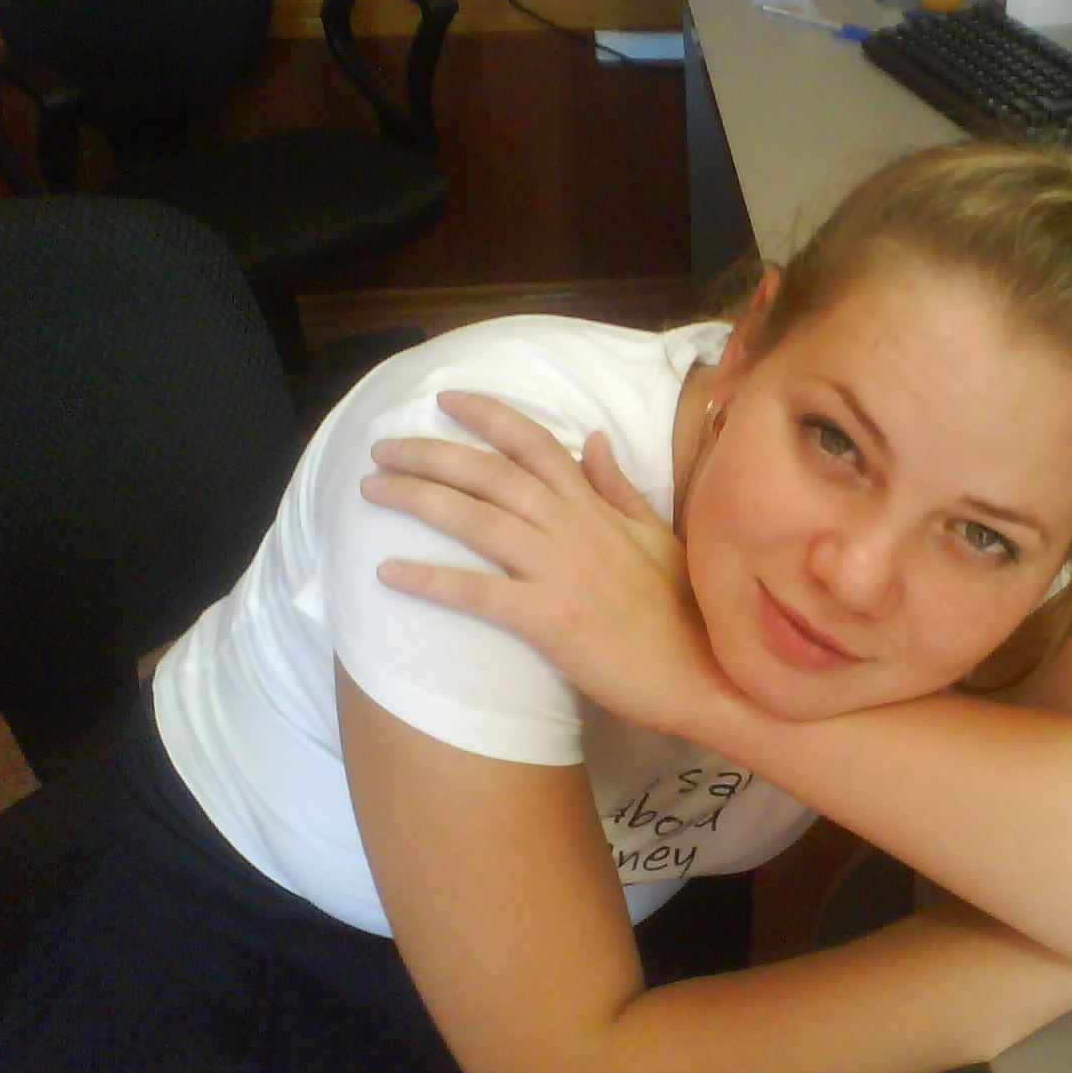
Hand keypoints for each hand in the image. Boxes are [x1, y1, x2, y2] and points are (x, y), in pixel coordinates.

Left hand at [361, 391, 738, 737]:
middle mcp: (572, 527)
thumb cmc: (682, 610)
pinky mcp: (548, 619)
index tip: (446, 399)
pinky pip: (478, 593)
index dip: (488, 416)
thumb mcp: (656, 535)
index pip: (535, 444)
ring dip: (419, 499)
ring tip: (372, 490)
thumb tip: (592, 437)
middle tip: (383, 447)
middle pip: (491, 474)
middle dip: (432, 452)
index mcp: (595, 506)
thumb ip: (617, 487)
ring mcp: (559, 571)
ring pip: (477, 520)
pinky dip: (431, 581)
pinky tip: (388, 573)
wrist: (699, 673)